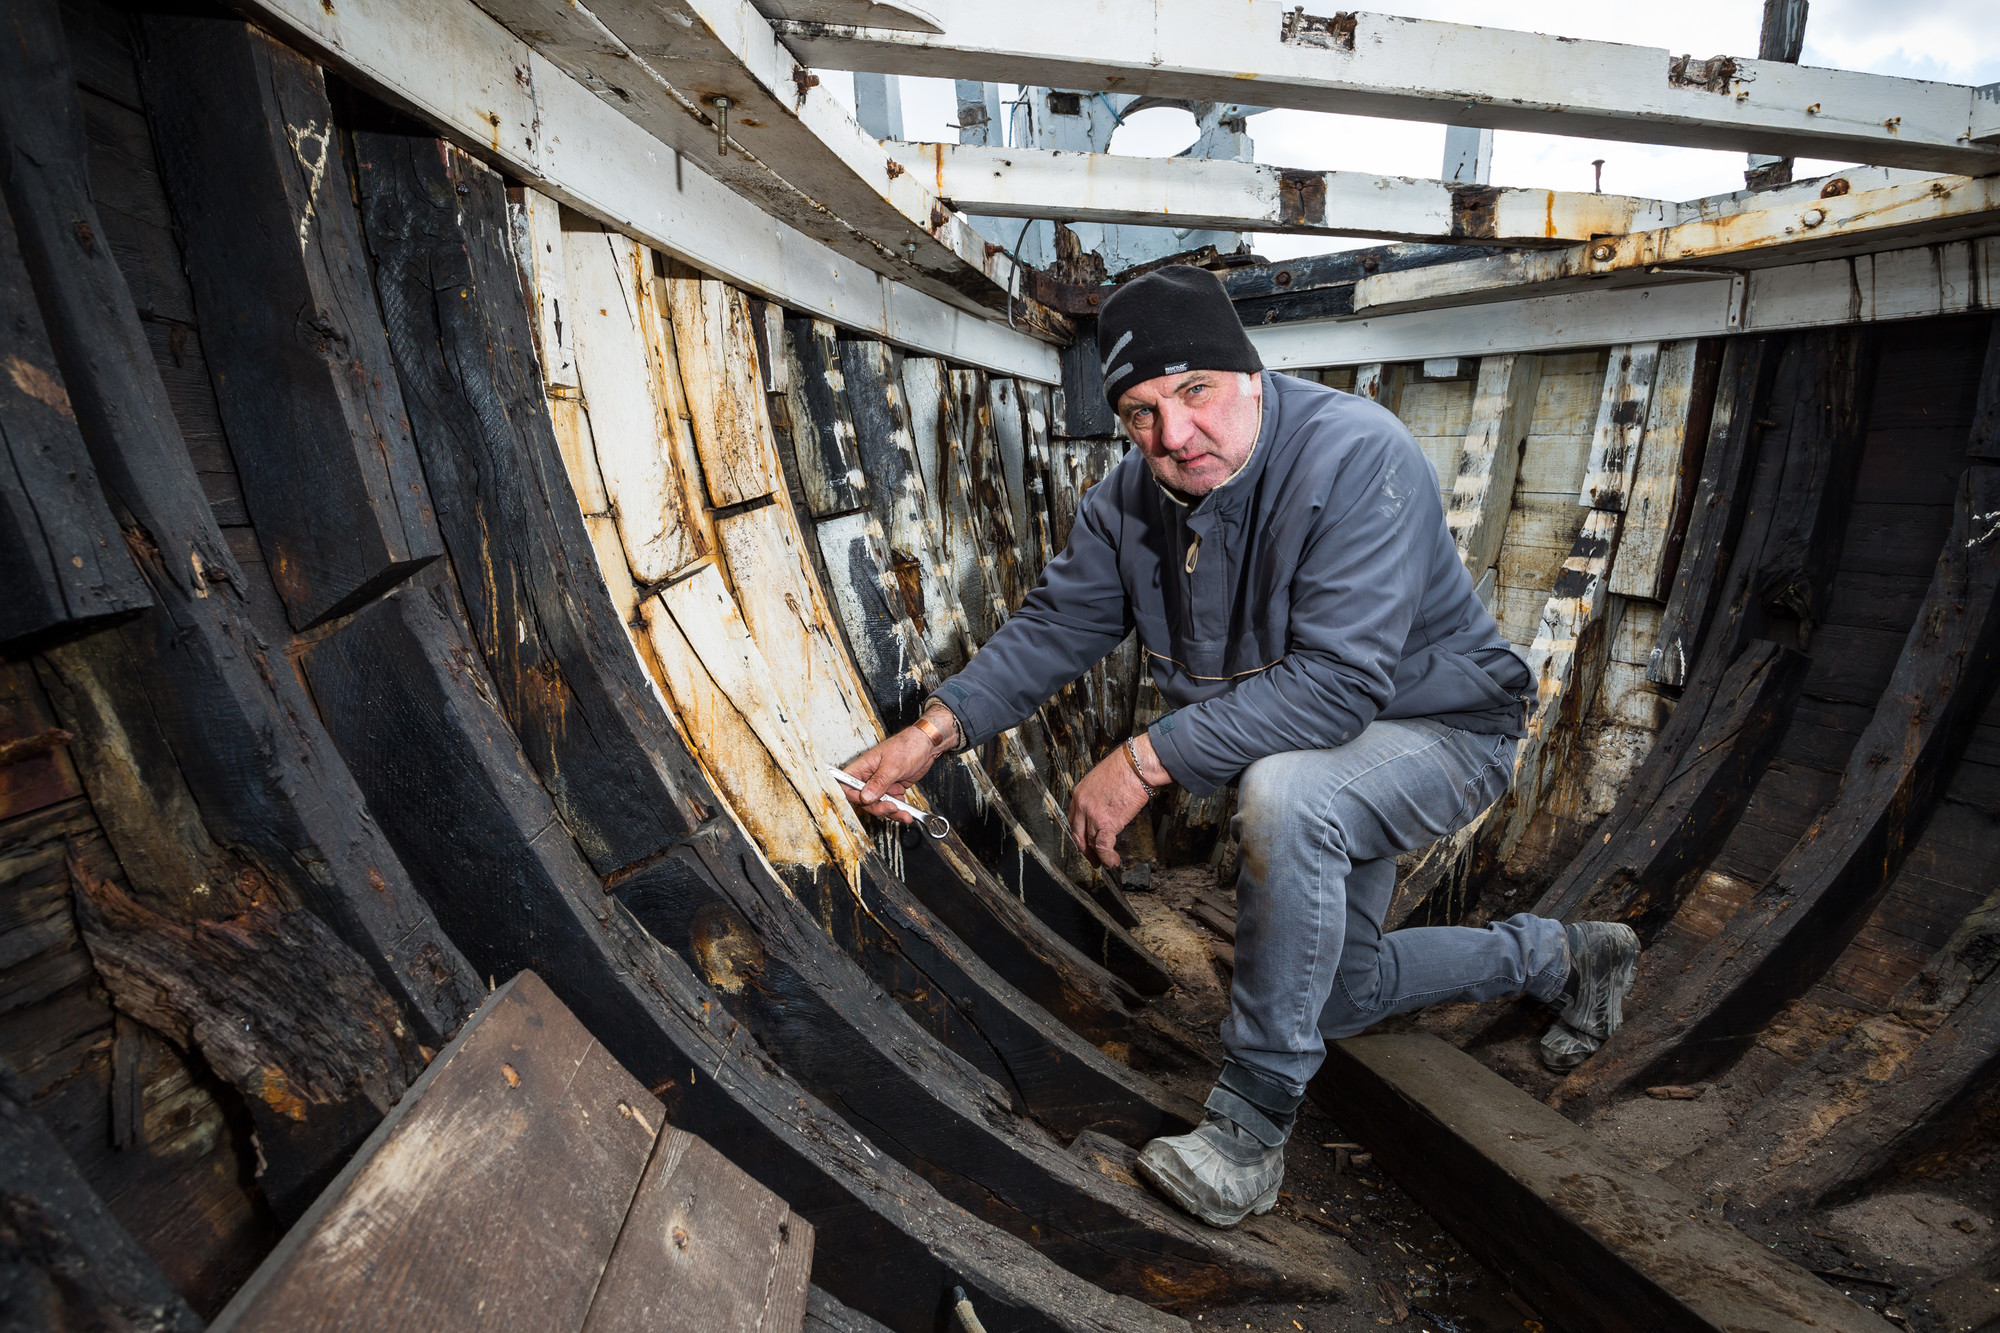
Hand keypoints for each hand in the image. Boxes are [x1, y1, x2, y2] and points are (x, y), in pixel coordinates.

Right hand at [840, 706, 955, 824]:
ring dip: (891, 812)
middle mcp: (870, 776)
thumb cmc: (909, 745)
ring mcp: (882, 784)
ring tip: (904, 814)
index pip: (848, 785)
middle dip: (878, 807)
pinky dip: (899, 810)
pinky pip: (891, 803)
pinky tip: (907, 810)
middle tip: (892, 808)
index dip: (854, 796)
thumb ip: (879, 782)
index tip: (867, 801)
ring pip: (879, 804)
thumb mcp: (893, 765)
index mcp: (864, 766)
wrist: (927, 745)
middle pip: (864, 800)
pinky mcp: (893, 788)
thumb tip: (866, 797)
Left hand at [1068, 733, 1171, 867]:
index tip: (1087, 840)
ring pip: (1091, 842)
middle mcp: (1082, 805)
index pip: (1075, 819)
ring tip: (1107, 862)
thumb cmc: (1126, 768)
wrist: (1136, 765)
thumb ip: (1098, 796)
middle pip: (1078, 834)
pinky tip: (1112, 862)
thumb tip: (1105, 807)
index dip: (1081, 833)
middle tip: (1092, 858)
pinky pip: (1103, 846)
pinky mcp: (1107, 823)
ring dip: (1099, 856)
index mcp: (1079, 793)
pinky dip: (1107, 857)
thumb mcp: (1101, 780)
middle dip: (1085, 849)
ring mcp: (1093, 815)